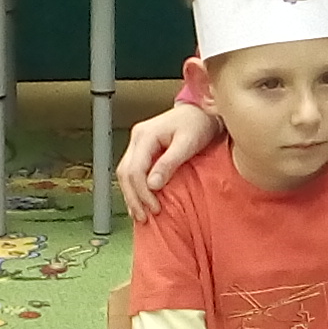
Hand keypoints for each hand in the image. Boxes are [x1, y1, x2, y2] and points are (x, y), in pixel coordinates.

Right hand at [115, 100, 221, 221]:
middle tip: (144, 217)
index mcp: (145, 135)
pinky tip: (140, 201)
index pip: (134, 169)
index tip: (154, 208)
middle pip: (125, 173)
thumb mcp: (187, 144)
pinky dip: (135, 188)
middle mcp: (137, 138)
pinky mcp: (143, 149)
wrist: (202, 111)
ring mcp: (138, 143)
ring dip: (131, 195)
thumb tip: (153, 185)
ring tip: (140, 214)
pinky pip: (133, 171)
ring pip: (125, 173)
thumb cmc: (199, 124)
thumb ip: (169, 163)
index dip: (141, 192)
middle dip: (133, 197)